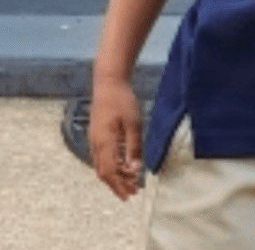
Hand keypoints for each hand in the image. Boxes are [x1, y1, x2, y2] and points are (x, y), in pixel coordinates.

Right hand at [89, 77, 142, 200]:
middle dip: (117, 186)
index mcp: (104, 143)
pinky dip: (110, 168)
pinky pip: (101, 159)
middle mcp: (96, 145)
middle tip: (130, 194)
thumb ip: (134, 147)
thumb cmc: (122, 101)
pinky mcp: (96, 136)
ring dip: (114, 178)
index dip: (121, 184)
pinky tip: (121, 168)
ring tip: (127, 184)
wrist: (108, 85)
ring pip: (101, 167)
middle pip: (104, 173)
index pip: (112, 172)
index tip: (132, 193)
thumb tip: (135, 169)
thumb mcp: (133, 123)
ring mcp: (94, 141)